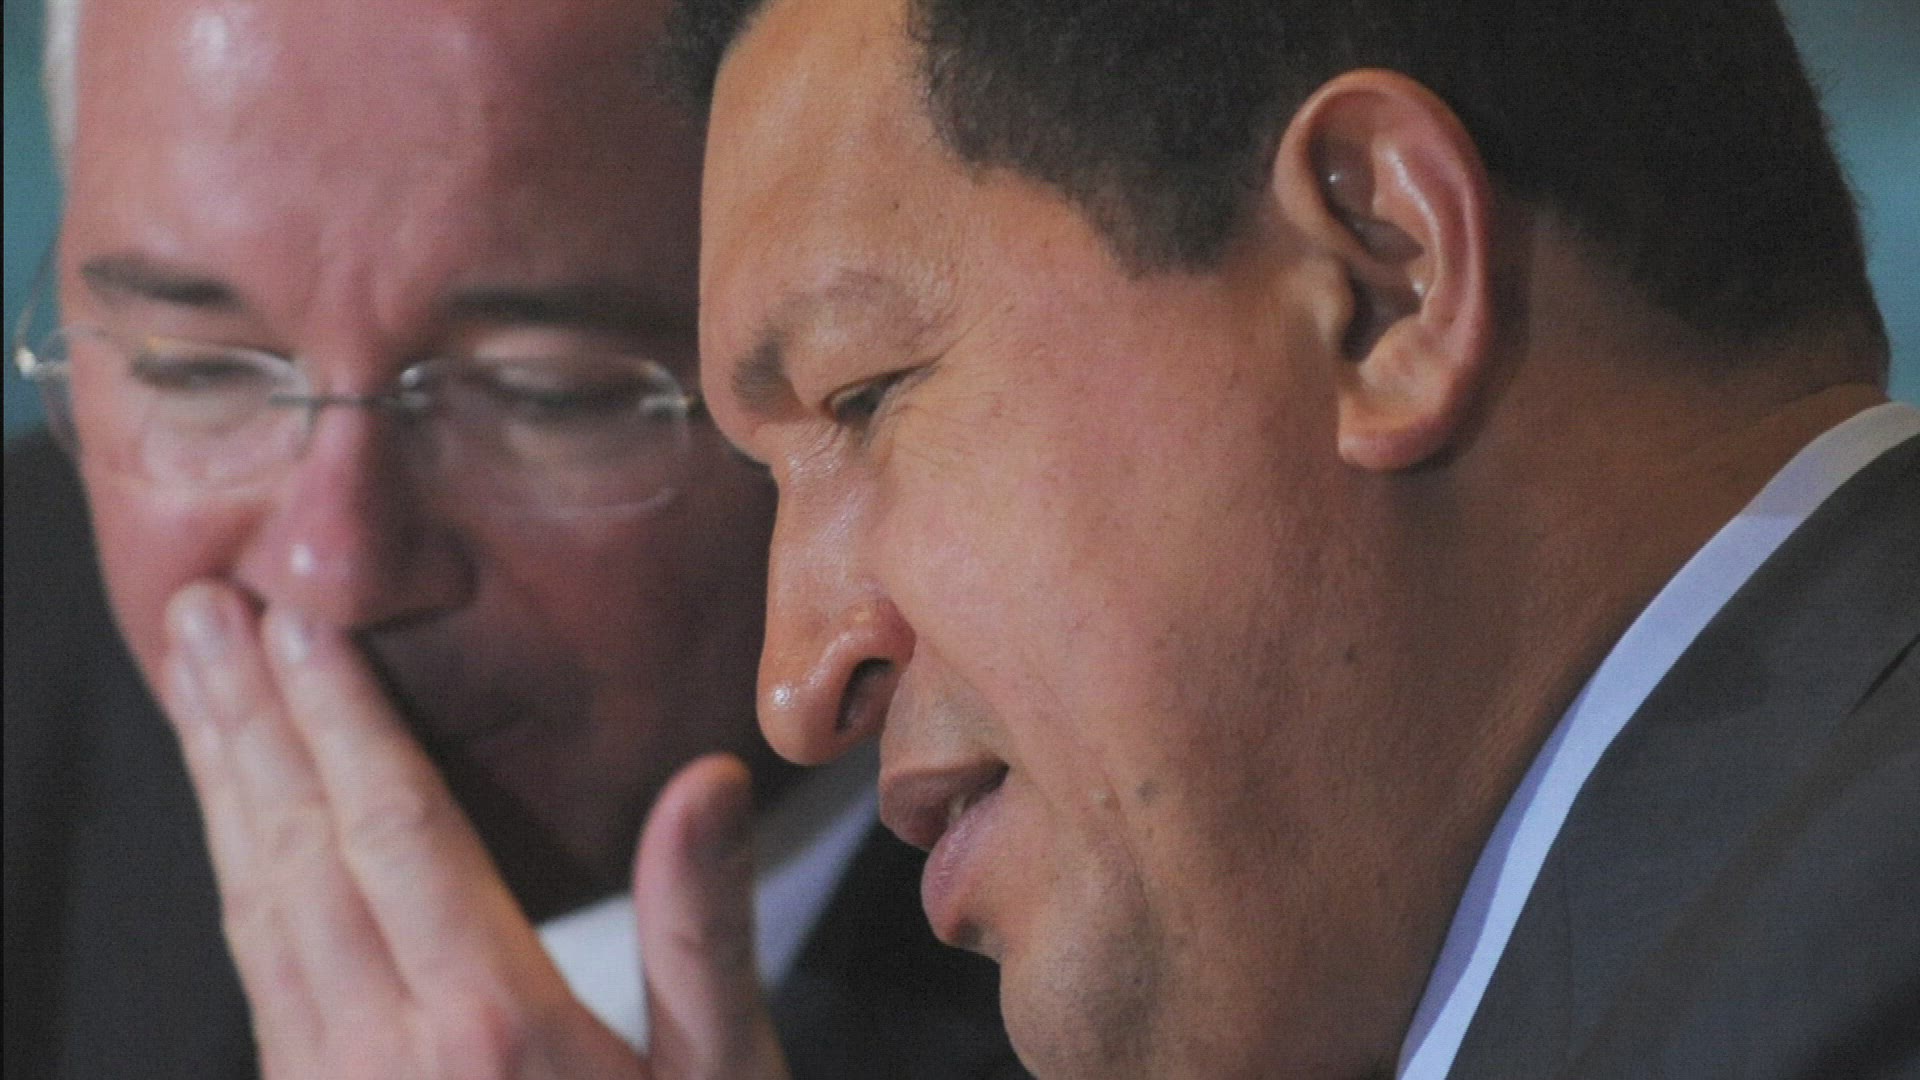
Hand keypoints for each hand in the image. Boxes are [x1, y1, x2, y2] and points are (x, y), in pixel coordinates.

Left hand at [158, 580, 789, 1079]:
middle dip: (245, 719)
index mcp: (490, 1021)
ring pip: (253, 907)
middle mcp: (382, 1049)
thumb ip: (700, 929)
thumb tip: (706, 782)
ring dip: (221, 783)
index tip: (294, 618)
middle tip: (197, 611)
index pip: (394, 826)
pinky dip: (236, 875)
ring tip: (195, 682)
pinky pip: (255, 973)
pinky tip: (237, 827)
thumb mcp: (724, 1076)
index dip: (340, 712)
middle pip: (294, 849)